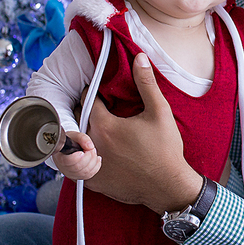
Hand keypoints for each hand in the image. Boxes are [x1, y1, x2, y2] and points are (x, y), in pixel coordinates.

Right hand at [51, 131, 100, 179]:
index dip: (76, 158)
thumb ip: (82, 138)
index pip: (67, 161)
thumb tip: (90, 146)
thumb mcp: (74, 135)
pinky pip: (90, 174)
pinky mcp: (79, 176)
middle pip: (78, 167)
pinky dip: (96, 166)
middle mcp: (64, 168)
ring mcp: (71, 174)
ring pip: (85, 172)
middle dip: (88, 156)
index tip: (82, 152)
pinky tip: (96, 158)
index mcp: (60, 156)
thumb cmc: (69, 142)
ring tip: (92, 152)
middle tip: (90, 148)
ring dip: (93, 160)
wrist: (67, 149)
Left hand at [83, 53, 201, 212]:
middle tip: (96, 110)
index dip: (93, 92)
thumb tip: (139, 58)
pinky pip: (78, 166)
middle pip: (77, 120)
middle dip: (83, 112)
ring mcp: (90, 165)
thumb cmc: (165, 149)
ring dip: (81, 136)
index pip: (88, 100)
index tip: (99, 92)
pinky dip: (83, 158)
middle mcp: (92, 145)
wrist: (168, 186)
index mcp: (104, 125)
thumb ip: (146, 84)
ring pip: (75, 144)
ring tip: (94, 131)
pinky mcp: (93, 182)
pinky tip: (97, 153)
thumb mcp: (159, 112)